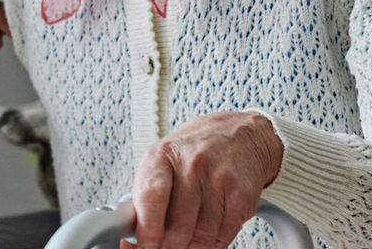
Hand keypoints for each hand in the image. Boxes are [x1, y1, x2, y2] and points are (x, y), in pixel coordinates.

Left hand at [130, 110, 283, 248]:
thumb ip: (144, 199)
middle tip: (163, 247)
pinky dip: (211, 246)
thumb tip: (130, 240)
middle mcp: (191, 164)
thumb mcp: (162, 163)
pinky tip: (204, 239)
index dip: (146, 231)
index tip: (144, 247)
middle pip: (176, 226)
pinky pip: (223, 236)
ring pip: (200, 236)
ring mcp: (219, 179)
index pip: (150, 198)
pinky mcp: (241, 196)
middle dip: (167, 246)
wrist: (240, 134)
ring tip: (184, 245)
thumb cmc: (194, 151)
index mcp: (162, 155)